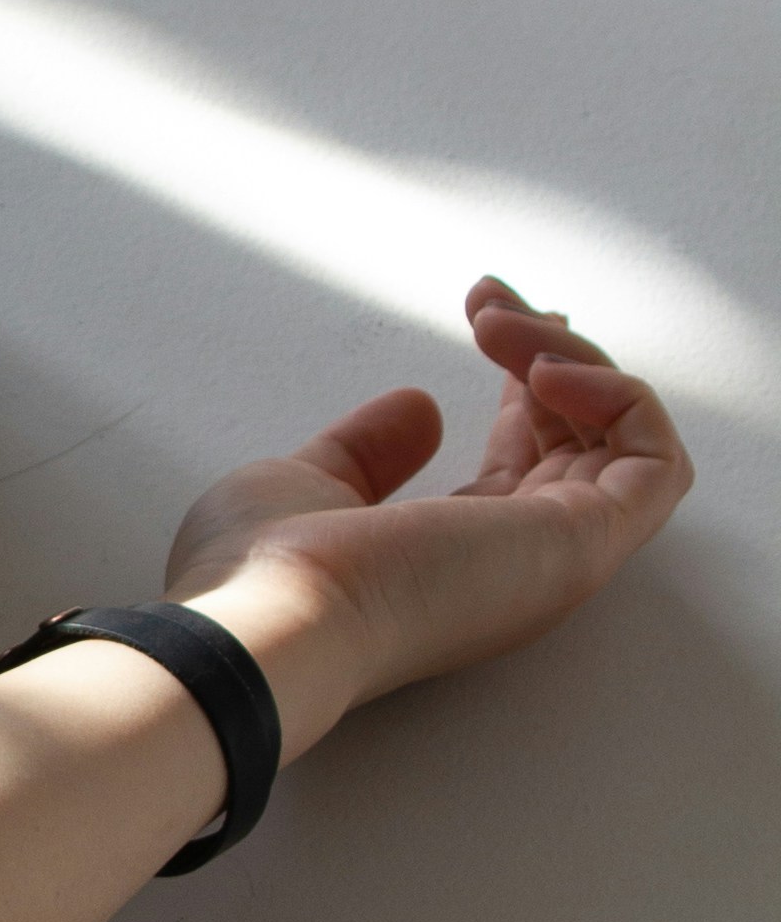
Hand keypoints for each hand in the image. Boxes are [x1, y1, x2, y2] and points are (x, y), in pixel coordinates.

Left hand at [159, 279, 694, 741]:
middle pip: (581, 441)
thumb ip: (369, 453)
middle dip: (547, 350)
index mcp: (456, 552)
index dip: (524, 380)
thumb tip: (420, 408)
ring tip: (496, 324)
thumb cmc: (264, 570)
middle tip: (487, 301)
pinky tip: (544, 369)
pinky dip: (622, 398)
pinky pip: (656, 463)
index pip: (527, 458)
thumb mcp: (310, 484)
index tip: (487, 310)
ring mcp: (553, 556)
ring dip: (574, 360)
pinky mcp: (580, 545)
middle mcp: (516, 559)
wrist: (266, 620)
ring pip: (623, 442)